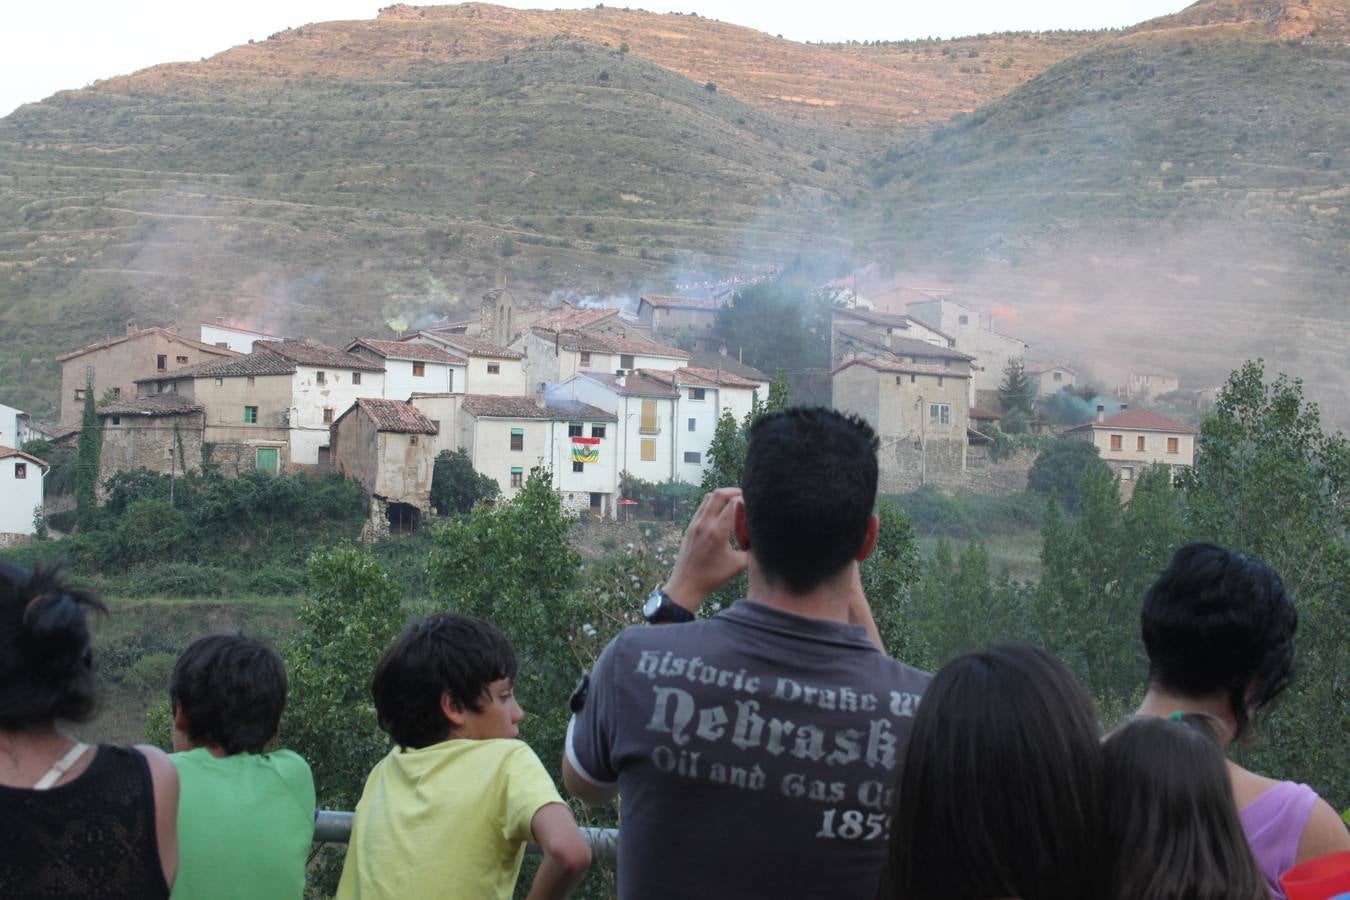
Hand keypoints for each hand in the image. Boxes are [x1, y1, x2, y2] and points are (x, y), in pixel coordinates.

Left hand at [663, 488, 748, 612]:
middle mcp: (704, 524)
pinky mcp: (690, 526)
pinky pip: (703, 507)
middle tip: (745, 496)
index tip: (754, 503)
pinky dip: (713, 503)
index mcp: (717, 532)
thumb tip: (763, 538)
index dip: (745, 499)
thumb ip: (751, 549)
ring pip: (708, 497)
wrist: (686, 584)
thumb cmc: (712, 577)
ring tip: (735, 502)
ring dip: (722, 496)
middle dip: (734, 491)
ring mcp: (695, 523)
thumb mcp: (738, 565)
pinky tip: (722, 513)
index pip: (733, 504)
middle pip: (718, 494)